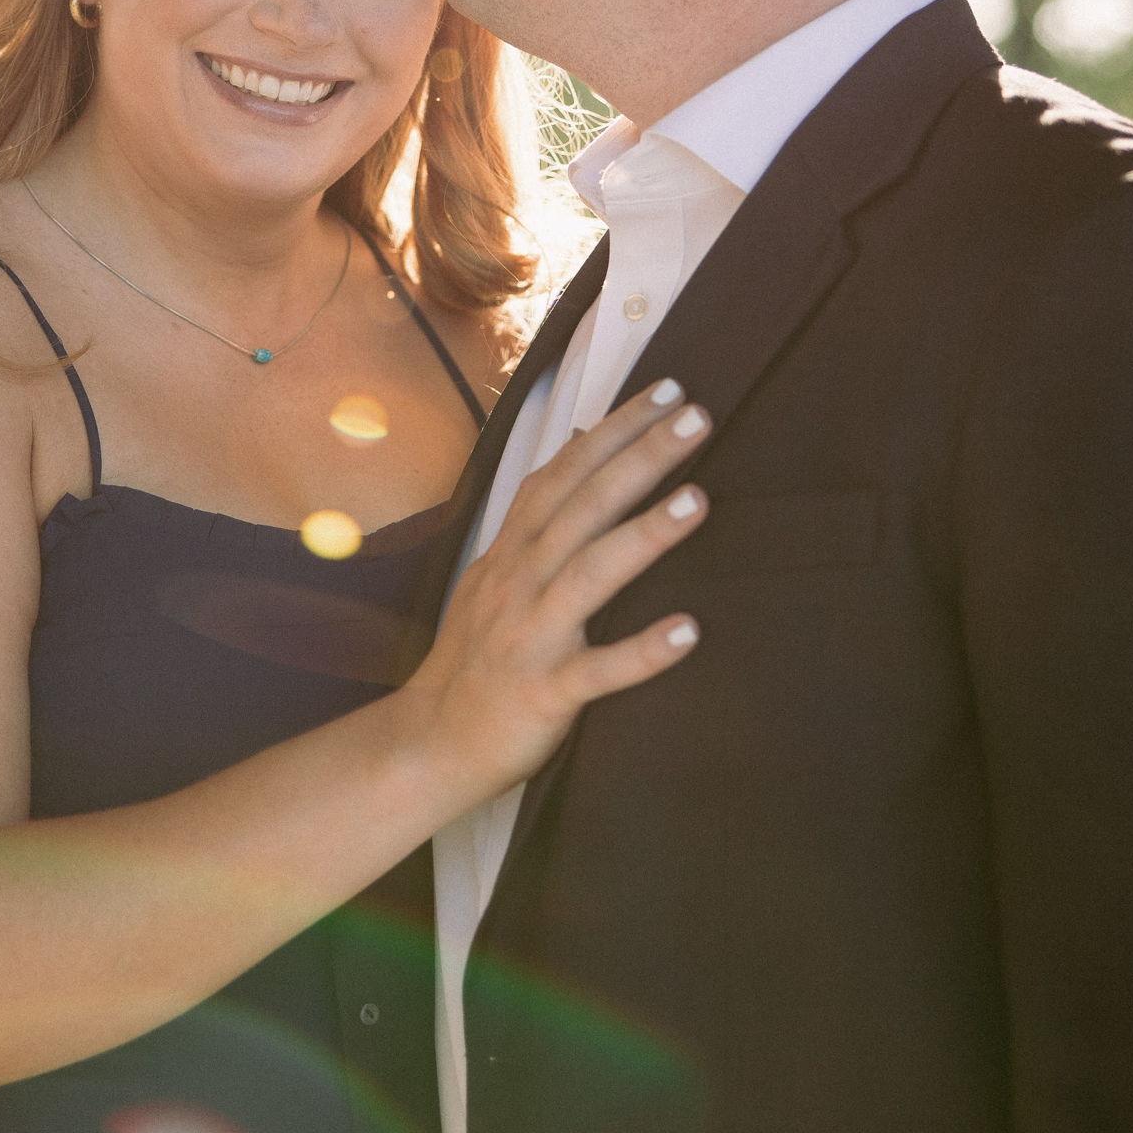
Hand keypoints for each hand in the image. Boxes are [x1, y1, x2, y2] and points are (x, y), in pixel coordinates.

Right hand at [396, 379, 710, 805]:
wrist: (432, 741)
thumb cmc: (477, 655)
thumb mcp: (495, 573)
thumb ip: (537, 518)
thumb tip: (579, 449)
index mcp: (513, 551)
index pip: (565, 472)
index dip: (613, 429)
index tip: (666, 391)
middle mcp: (521, 581)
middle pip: (583, 506)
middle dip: (640, 457)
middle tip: (697, 417)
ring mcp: (532, 635)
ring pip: (590, 574)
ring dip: (645, 536)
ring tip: (700, 501)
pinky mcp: (546, 693)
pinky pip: (598, 672)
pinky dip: (641, 652)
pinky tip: (689, 632)